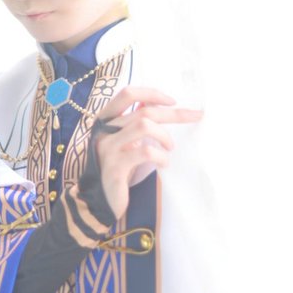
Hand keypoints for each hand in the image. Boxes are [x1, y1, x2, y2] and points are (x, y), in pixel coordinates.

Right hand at [94, 86, 203, 219]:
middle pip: (143, 111)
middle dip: (173, 113)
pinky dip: (160, 156)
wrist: (97, 199)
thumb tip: (152, 102)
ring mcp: (108, 148)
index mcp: (105, 120)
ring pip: (144, 126)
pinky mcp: (116, 167)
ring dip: (164, 135)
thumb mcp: (122, 141)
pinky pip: (145, 152)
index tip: (172, 101)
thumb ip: (133, 123)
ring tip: (170, 147)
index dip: (151, 93)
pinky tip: (164, 163)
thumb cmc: (116, 167)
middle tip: (195, 116)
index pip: (127, 94)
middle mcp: (104, 130)